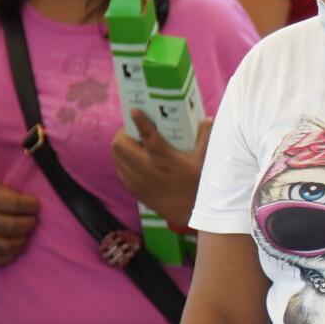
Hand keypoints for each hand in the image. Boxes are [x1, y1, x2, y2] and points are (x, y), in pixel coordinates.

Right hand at [0, 179, 39, 265]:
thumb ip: (7, 193)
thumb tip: (30, 204)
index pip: (18, 205)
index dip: (32, 205)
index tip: (34, 205)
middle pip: (16, 226)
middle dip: (30, 221)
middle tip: (29, 218)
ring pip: (9, 246)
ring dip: (22, 238)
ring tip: (21, 232)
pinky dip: (11, 253)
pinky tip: (12, 244)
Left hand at [111, 111, 208, 226]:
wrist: (189, 213)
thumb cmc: (198, 185)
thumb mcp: (204, 160)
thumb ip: (205, 137)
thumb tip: (207, 119)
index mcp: (163, 158)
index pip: (146, 134)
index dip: (138, 120)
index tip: (134, 110)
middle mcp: (146, 168)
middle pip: (120, 144)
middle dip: (124, 133)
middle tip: (135, 131)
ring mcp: (136, 180)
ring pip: (116, 156)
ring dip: (123, 146)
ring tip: (134, 144)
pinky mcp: (133, 189)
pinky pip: (120, 169)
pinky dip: (124, 161)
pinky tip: (136, 160)